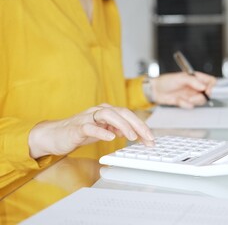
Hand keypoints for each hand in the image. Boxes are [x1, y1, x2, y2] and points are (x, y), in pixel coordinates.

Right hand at [28, 104, 154, 158]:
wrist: (54, 135)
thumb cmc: (79, 132)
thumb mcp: (103, 130)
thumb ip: (117, 129)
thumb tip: (133, 133)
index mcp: (107, 112)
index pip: (128, 116)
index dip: (142, 126)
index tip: (151, 138)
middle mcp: (99, 111)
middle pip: (122, 112)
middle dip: (138, 125)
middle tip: (148, 138)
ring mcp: (88, 118)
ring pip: (108, 115)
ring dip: (123, 125)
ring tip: (132, 137)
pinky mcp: (77, 127)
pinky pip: (90, 127)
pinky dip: (101, 132)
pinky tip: (111, 138)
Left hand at [150, 72, 215, 108]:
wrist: (155, 91)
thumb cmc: (166, 81)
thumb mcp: (180, 78)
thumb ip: (193, 81)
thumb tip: (203, 86)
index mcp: (196, 78)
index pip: (210, 81)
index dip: (212, 86)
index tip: (207, 91)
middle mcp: (195, 86)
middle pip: (207, 93)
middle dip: (201, 97)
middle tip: (193, 98)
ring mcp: (191, 94)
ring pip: (200, 101)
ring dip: (193, 101)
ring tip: (183, 98)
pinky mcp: (186, 102)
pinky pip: (190, 105)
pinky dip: (185, 104)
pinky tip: (178, 100)